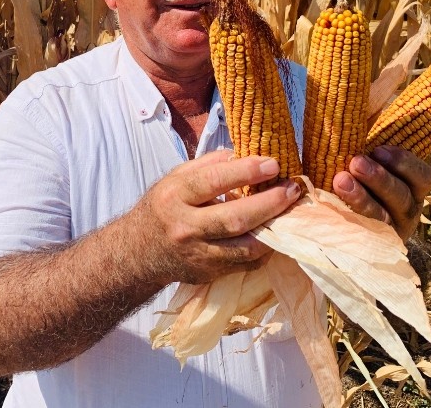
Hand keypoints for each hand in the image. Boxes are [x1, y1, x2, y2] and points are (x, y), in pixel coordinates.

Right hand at [133, 149, 301, 285]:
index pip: (213, 182)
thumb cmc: (162, 207)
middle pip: (234, 219)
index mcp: (175, 197)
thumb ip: (210, 164)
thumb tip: (246, 155)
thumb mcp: (176, 177)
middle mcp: (185, 228)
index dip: (246, 171)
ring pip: (245, 248)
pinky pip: (245, 264)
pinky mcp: (209, 274)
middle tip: (292, 189)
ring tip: (291, 211)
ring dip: (274, 230)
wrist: (138, 253)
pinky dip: (264, 248)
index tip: (273, 164)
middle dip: (269, 204)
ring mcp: (198, 256)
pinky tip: (275, 232)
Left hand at [331, 145, 430, 240]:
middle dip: (380, 179)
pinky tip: (331, 208)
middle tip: (356, 162)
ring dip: (362, 199)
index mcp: (412, 188)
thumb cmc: (356, 177)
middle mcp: (406, 212)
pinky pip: (361, 237)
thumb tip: (378, 92)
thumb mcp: (368, 157)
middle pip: (402, 198)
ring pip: (382, 219)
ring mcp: (389, 233)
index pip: (422, 177)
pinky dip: (347, 222)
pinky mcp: (368, 247)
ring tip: (341, 181)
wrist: (338, 222)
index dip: (404, 163)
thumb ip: (369, 136)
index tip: (379, 149)